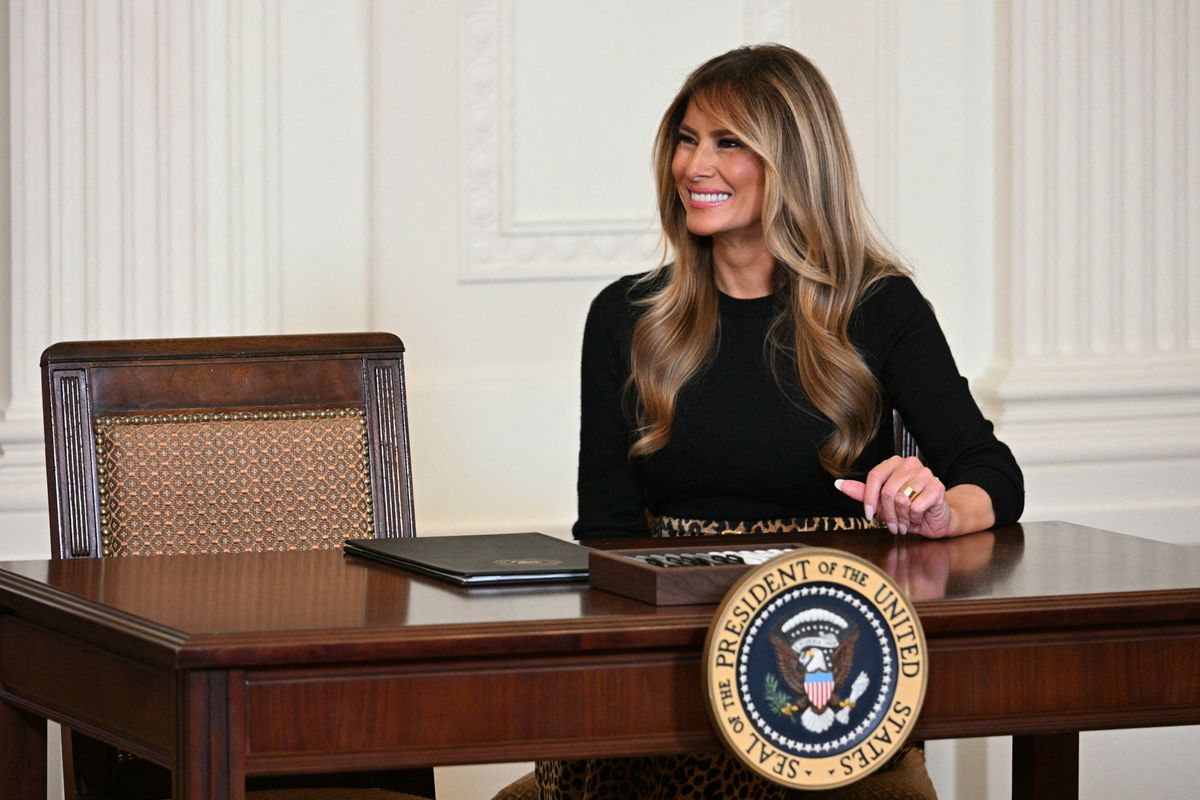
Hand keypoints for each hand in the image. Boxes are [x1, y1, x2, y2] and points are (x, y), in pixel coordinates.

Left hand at [834, 456, 952, 537]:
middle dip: (888, 514)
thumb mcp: (882, 502)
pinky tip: (919, 517)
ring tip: (906, 521)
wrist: (936, 519)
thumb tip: (839, 484)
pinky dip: (915, 518)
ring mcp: (925, 473)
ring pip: (902, 499)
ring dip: (902, 517)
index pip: (874, 476)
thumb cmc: (908, 509)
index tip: (868, 514)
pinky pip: (916, 506)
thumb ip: (862, 493)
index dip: (869, 498)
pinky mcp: (937, 486)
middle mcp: (910, 464)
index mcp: (894, 463)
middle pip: (887, 491)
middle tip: (893, 524)